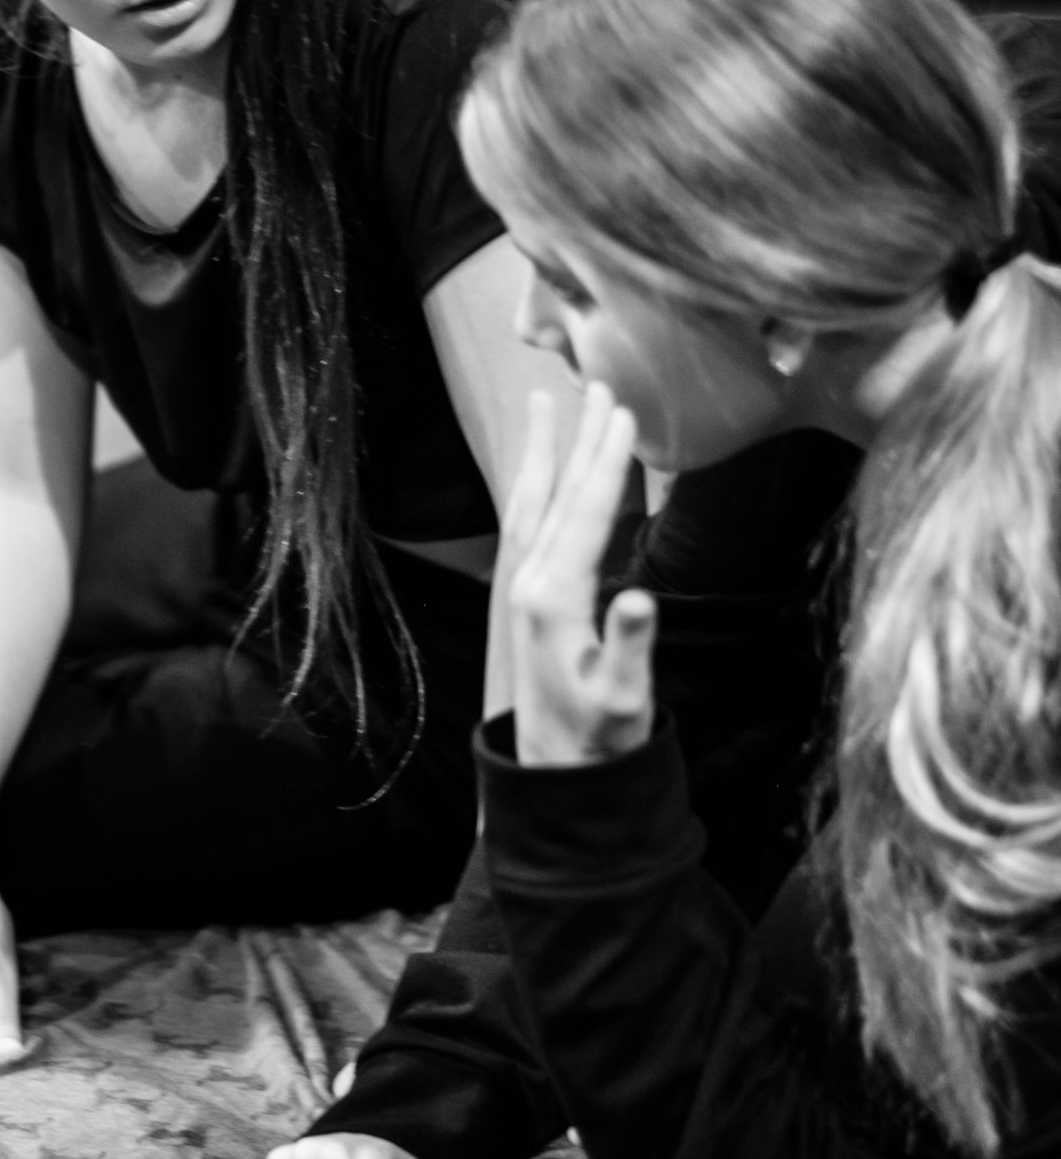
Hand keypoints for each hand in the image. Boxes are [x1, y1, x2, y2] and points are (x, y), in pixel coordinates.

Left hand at [505, 381, 654, 766]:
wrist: (553, 774)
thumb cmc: (598, 741)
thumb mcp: (622, 701)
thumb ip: (630, 649)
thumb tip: (638, 598)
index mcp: (554, 599)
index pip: (586, 515)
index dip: (606, 463)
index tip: (620, 413)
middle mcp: (530, 584)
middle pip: (556, 494)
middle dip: (576, 439)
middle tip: (594, 384)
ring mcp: (520, 588)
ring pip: (529, 502)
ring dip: (541, 451)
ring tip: (544, 403)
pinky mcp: (521, 597)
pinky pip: (523, 523)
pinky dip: (530, 485)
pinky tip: (536, 470)